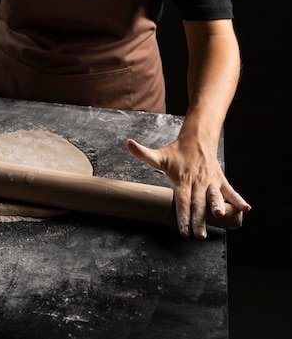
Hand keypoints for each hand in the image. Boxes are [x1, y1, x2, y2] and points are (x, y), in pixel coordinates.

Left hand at [126, 138, 250, 238]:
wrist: (197, 139)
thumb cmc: (176, 153)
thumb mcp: (159, 156)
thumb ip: (144, 153)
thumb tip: (128, 144)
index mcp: (182, 181)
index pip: (182, 202)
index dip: (183, 216)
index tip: (184, 231)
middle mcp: (197, 183)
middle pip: (198, 205)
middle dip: (198, 220)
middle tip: (198, 236)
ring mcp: (210, 182)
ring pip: (214, 197)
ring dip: (218, 207)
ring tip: (221, 216)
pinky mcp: (219, 180)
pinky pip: (229, 190)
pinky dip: (237, 198)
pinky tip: (246, 208)